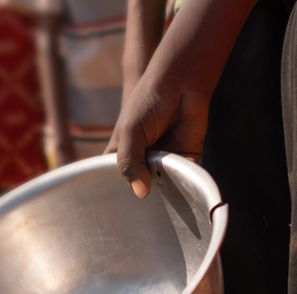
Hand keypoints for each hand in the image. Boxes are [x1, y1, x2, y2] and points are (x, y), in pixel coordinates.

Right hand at [106, 58, 212, 197]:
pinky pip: (184, 181)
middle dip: (140, 196)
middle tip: (140, 210)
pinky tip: (178, 185)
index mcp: (120, 155)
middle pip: (138, 188)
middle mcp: (141, 162)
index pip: (111, 181)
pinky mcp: (186, 161)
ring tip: (159, 201)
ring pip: (162, 188)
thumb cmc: (147, 103)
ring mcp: (163, 163)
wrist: (181, 84)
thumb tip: (141, 193)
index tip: (114, 209)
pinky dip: (182, 184)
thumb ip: (130, 163)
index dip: (112, 194)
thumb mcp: (130, 132)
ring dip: (163, 193)